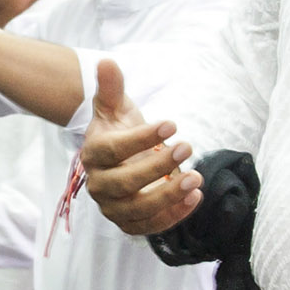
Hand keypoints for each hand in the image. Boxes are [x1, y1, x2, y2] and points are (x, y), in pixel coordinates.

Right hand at [80, 59, 202, 236]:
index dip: (142, 138)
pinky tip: (195, 198)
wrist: (118, 160)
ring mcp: (113, 207)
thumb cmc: (118, 130)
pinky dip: (172, 217)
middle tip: (188, 146)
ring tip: (196, 178)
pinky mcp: (129, 223)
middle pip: (125, 183)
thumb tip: (106, 62)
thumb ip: (111, 87)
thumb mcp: (114, 106)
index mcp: (93, 154)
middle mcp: (99, 185)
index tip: (172, 124)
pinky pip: (149, 227)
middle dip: (158, 167)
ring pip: (138, 209)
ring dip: (169, 196)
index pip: (114, 149)